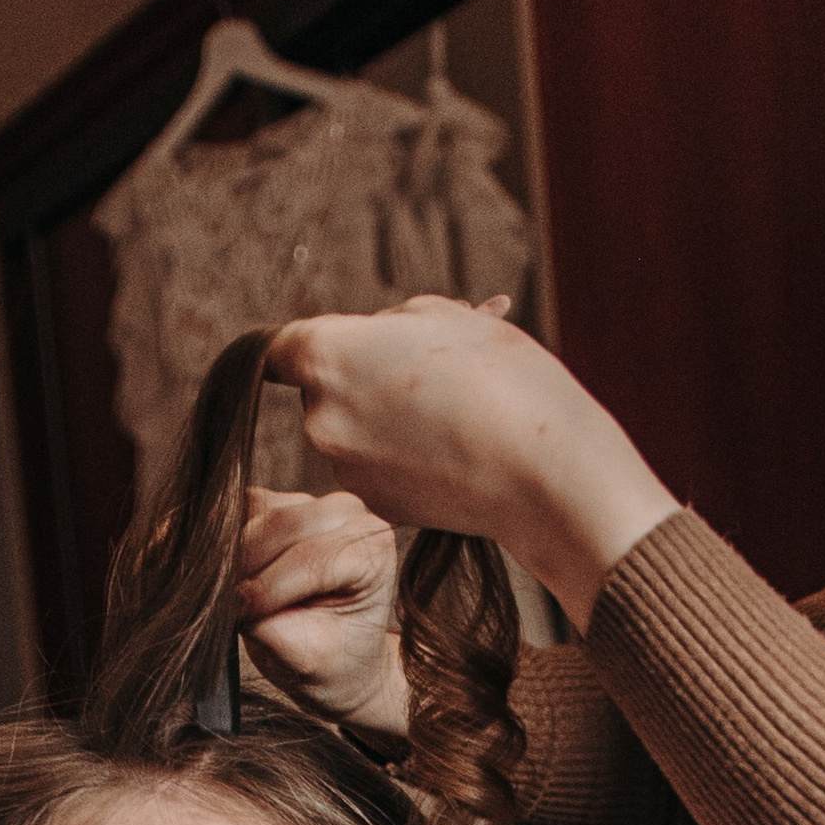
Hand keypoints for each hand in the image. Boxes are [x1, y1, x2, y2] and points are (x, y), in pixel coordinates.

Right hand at [236, 487, 409, 740]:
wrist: (334, 662)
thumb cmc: (329, 664)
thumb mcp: (304, 659)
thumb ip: (271, 625)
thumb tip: (225, 596)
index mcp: (371, 550)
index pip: (311, 559)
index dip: (267, 589)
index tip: (239, 618)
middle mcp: (348, 513)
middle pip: (280, 524)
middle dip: (243, 565)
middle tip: (220, 605)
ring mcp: (312, 501)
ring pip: (254, 511)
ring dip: (229, 551)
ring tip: (221, 592)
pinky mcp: (279, 500)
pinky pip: (237, 508)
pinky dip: (219, 537)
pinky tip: (212, 569)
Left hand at [263, 300, 677, 628]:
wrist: (545, 473)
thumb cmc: (500, 378)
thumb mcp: (443, 315)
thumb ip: (388, 325)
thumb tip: (374, 341)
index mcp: (325, 359)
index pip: (278, 347)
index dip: (309, 341)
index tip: (337, 342)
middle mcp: (319, 420)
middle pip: (324, 386)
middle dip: (365, 374)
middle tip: (427, 367)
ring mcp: (345, 472)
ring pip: (354, 428)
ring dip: (387, 415)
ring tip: (454, 408)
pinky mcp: (376, 508)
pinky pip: (379, 467)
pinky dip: (404, 456)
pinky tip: (455, 447)